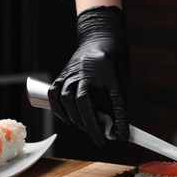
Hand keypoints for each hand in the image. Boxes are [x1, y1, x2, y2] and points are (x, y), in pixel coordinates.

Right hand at [48, 6, 128, 146]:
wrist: (101, 38)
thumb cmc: (114, 62)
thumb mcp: (121, 81)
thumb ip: (117, 104)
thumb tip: (116, 131)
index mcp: (108, 72)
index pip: (114, 101)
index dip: (118, 121)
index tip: (121, 137)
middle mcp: (86, 72)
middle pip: (84, 103)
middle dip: (92, 125)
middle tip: (100, 138)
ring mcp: (71, 73)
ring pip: (67, 100)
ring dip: (76, 119)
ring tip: (87, 129)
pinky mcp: (62, 75)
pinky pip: (55, 95)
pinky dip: (59, 110)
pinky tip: (69, 120)